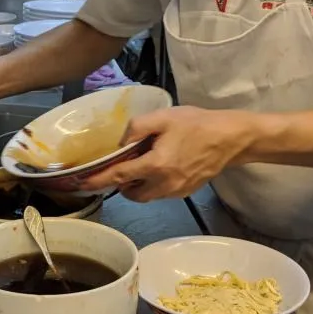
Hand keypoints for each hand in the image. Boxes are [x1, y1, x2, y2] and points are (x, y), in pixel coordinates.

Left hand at [80, 106, 256, 201]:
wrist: (230, 138)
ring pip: (147, 196)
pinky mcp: (186, 192)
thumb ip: (137, 128)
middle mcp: (164, 184)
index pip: (119, 177)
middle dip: (121, 185)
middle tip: (119, 168)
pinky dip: (153, 185)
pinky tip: (159, 167)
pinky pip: (161, 193)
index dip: (98, 180)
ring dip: (137, 186)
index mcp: (155, 165)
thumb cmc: (196, 124)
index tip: (82, 183)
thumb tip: (120, 143)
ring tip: (140, 165)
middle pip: (132, 193)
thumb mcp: (163, 117)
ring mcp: (176, 191)